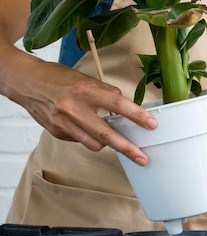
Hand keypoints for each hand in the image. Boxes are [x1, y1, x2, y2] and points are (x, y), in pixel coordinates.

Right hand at [2, 53, 156, 165]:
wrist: (25, 82)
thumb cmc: (56, 78)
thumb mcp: (84, 78)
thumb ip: (106, 92)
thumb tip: (125, 105)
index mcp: (84, 91)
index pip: (118, 105)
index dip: (137, 116)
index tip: (151, 124)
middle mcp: (73, 109)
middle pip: (106, 135)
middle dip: (128, 149)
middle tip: (142, 157)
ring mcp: (64, 124)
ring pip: (94, 144)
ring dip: (109, 144)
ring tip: (120, 144)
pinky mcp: (58, 133)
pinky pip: (81, 141)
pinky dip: (90, 138)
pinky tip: (90, 130)